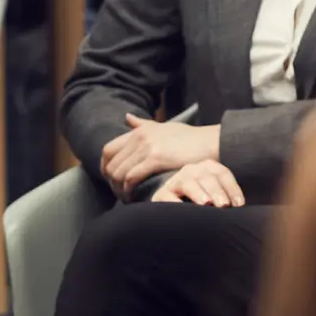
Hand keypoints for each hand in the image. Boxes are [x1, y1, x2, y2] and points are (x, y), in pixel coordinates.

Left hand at [101, 112, 220, 195]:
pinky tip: (135, 196)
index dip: (105, 167)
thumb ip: (143, 124)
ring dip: (119, 188)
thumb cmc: (190, 139)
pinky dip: (129, 189)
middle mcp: (139, 136)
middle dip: (111, 182)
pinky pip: (132, 177)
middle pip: (111, 163)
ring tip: (127, 198)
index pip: (108, 150)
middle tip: (119, 193)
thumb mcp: (163, 127)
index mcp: (139, 131)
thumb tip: (127, 117)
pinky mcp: (156, 158)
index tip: (111, 180)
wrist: (211, 143)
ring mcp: (147, 146)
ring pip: (119, 172)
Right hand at [151, 158, 245, 207]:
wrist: (176, 209)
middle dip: (217, 191)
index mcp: (208, 168)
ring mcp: (175, 181)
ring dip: (198, 193)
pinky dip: (174, 202)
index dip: (232, 188)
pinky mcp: (161, 195)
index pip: (222, 174)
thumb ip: (228, 198)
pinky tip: (182, 209)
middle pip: (206, 177)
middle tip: (224, 205)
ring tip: (206, 203)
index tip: (239, 205)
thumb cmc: (204, 207)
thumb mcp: (217, 198)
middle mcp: (191, 171)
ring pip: (188, 182)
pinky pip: (167, 195)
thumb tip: (240, 207)